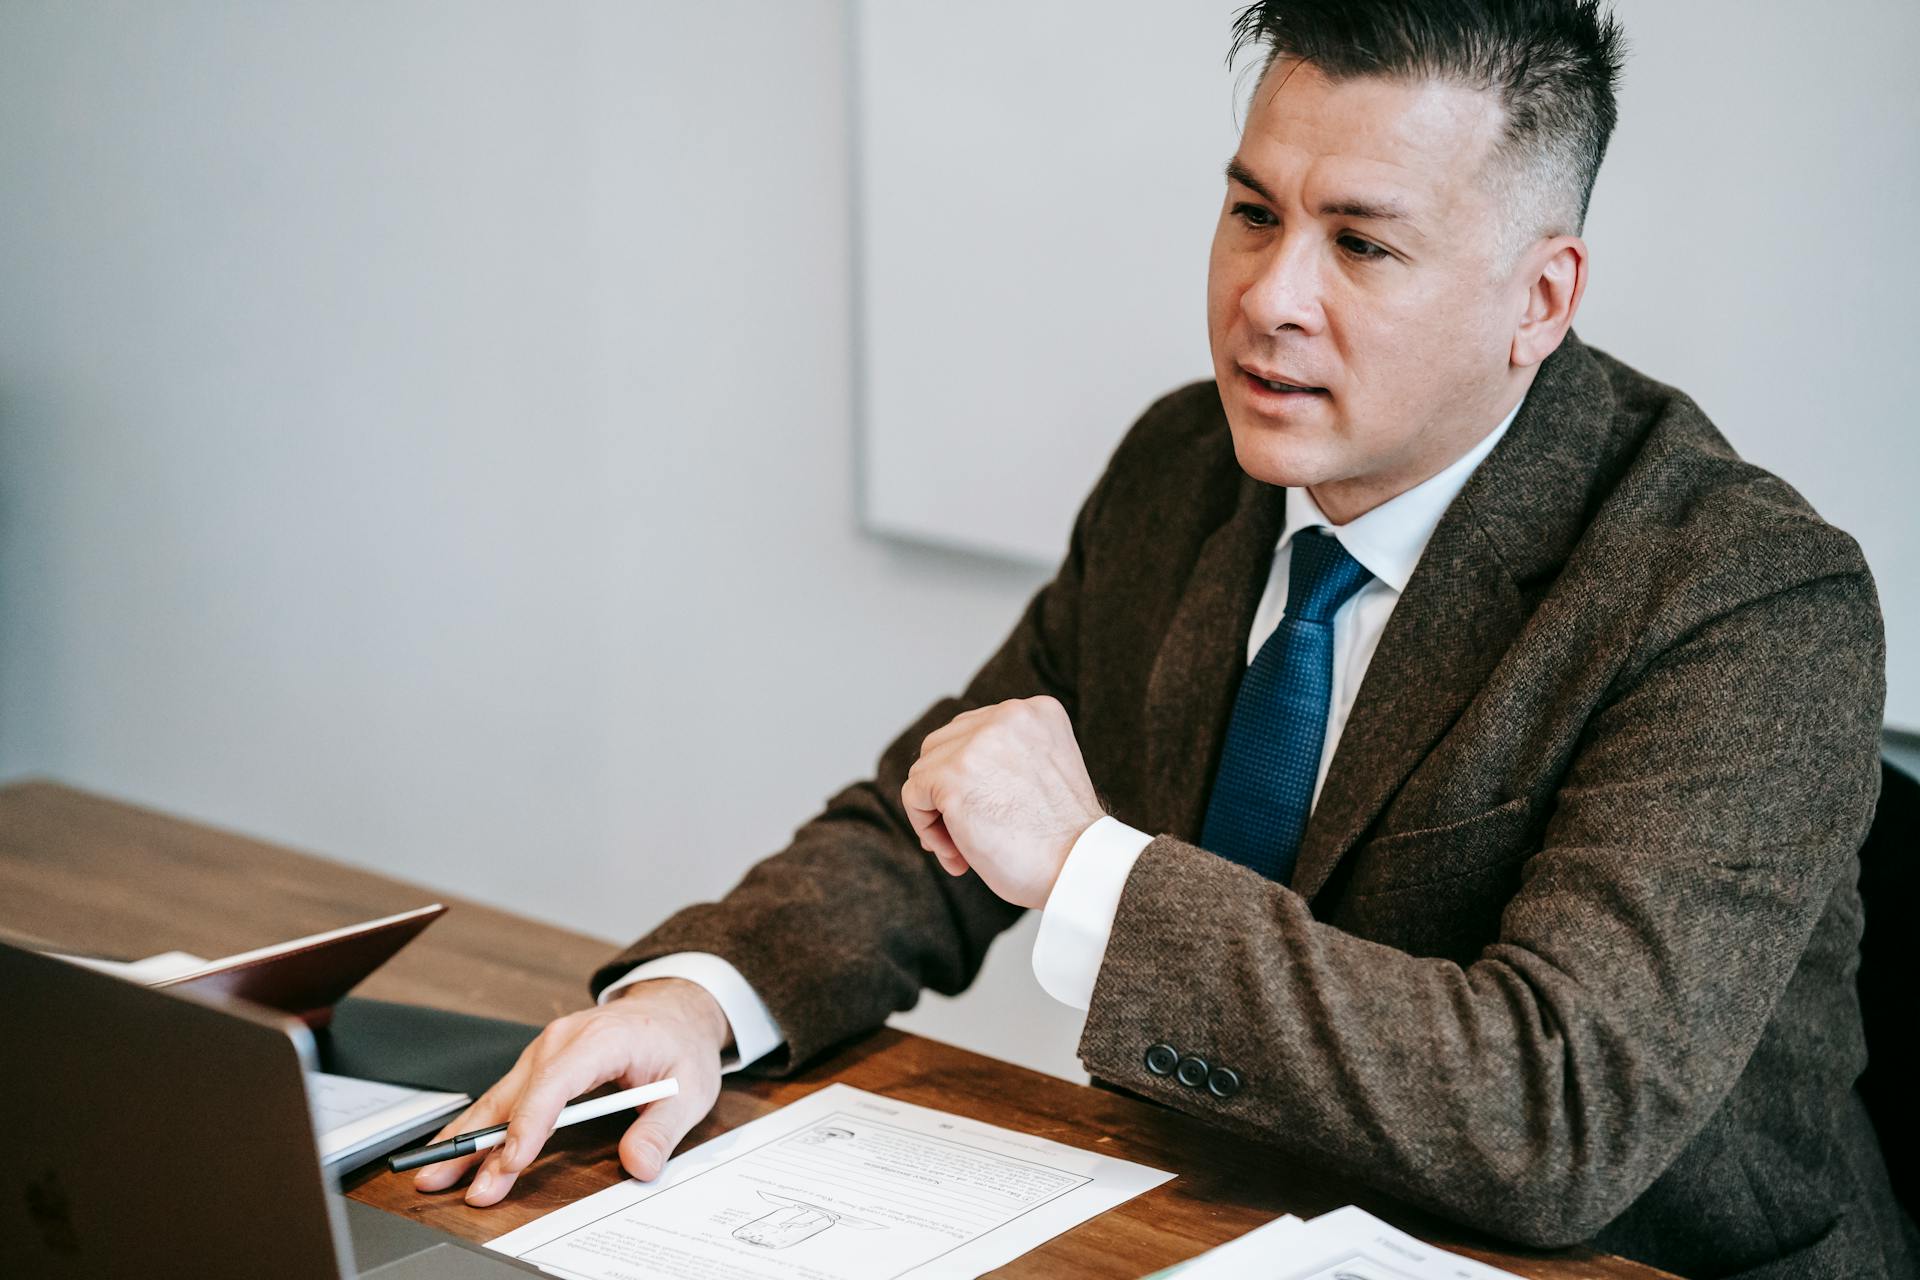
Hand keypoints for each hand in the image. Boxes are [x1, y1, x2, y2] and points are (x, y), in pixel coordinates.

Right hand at [410, 977, 729, 1205]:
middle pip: (516, 1093)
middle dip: (482, 1141)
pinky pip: (506, 1095)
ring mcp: (547, 1048)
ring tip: (435, 1172)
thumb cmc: (679, 1044)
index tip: (514, 1160)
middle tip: (450, 1178)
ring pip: (501, 1095)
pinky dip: (481, 1125)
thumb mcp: (692, 1088)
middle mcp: (564, 1039)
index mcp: (602, 1038)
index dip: (530, 1124)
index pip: (557, 1082)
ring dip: (469, 1136)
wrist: (675, 1010)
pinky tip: (455, 1148)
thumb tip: (639, 1164)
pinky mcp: (541, 1062)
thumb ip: (663, 1128)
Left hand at [901, 695, 1105, 908]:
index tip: (987, 816)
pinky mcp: (952, 773)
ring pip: (925, 769)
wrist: (1079, 868)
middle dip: (947, 792)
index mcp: (1036, 711)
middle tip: (968, 837)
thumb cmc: (1063, 840)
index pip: (975, 732)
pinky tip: (956, 854)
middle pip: (944, 745)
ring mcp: (978, 741)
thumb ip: (1003, 757)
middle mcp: (1008, 714)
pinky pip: (914, 795)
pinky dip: (926, 828)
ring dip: (937, 814)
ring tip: (964, 850)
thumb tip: (941, 772)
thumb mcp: (1041, 773)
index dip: (970, 778)